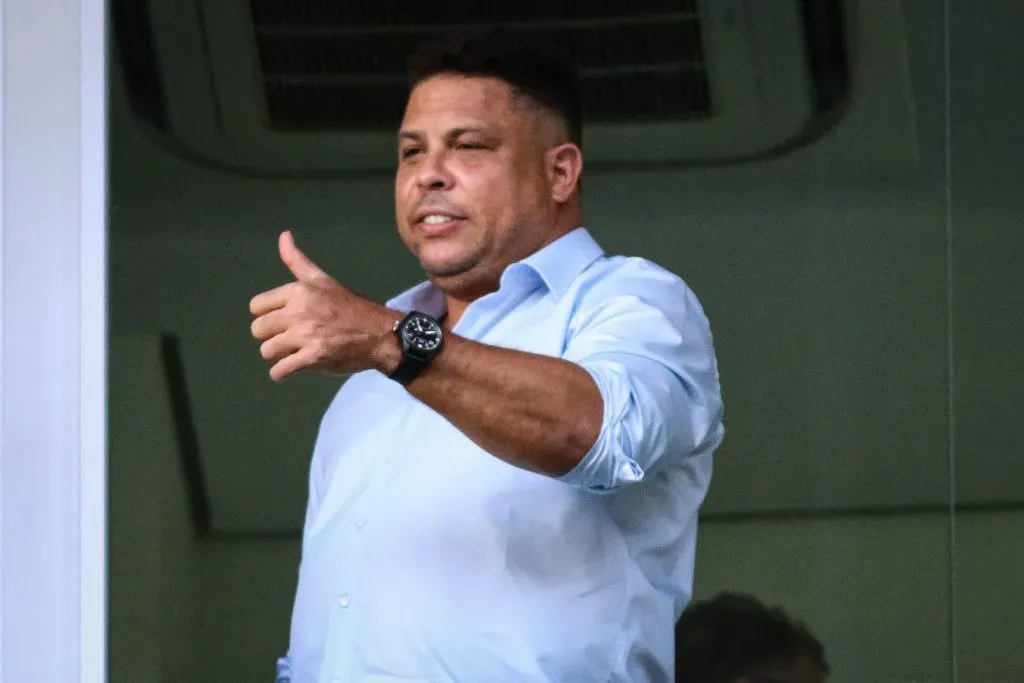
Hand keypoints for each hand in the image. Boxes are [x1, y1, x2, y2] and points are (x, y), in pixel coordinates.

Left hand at [249, 231, 398, 381]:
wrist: (379, 334)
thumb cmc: (350, 307)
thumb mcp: (323, 280)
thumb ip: (297, 261)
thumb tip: (283, 235)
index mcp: (298, 291)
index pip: (256, 306)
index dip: (268, 315)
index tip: (284, 320)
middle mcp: (298, 311)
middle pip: (258, 330)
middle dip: (272, 336)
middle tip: (291, 338)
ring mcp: (306, 335)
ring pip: (267, 351)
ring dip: (278, 356)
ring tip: (295, 352)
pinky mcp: (313, 357)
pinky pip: (280, 370)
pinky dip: (283, 373)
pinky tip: (295, 367)